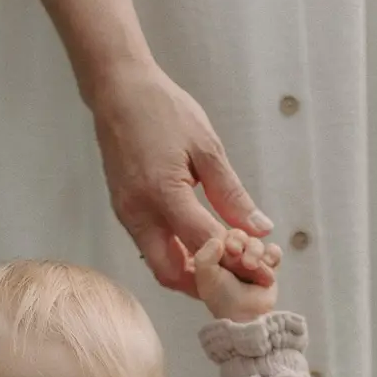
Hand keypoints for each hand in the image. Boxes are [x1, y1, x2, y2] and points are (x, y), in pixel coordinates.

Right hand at [90, 59, 275, 296]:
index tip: (256, 267)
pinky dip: (174, 254)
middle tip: (234, 280)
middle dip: (204, 285)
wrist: (118, 91)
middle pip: (171, 273)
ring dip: (189, 272)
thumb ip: (231, 193)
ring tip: (220, 264)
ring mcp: (127, 213)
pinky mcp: (123, 210)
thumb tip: (259, 227)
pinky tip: (197, 245)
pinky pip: (149, 245)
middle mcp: (139, 211)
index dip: (232, 262)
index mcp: (163, 193)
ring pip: (158, 263)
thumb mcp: (206, 147)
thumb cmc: (162, 110)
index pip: (203, 246)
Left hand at [194, 230, 280, 321]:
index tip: (231, 250)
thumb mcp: (206, 278)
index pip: (223, 235)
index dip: (230, 239)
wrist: (246, 315)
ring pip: (257, 243)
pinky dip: (272, 255)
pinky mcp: (269, 267)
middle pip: (241, 236)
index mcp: (216, 257)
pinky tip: (268, 264)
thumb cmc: (224, 299)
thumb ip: (204, 257)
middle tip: (244, 261)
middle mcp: (233, 256)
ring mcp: (252, 260)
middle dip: (244, 245)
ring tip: (253, 267)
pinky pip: (274, 251)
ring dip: (256, 252)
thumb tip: (217, 240)